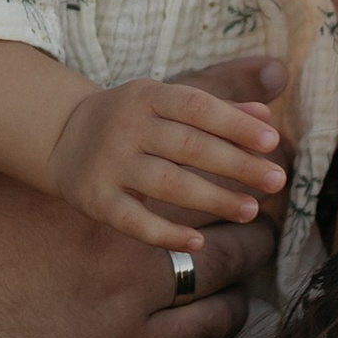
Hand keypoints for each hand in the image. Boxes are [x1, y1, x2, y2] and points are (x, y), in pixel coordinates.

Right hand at [0, 83, 276, 337]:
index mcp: (62, 178)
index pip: (162, 120)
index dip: (226, 97)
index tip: (269, 94)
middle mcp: (106, 231)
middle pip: (211, 194)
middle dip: (246, 182)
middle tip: (272, 178)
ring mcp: (123, 301)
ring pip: (220, 267)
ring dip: (247, 251)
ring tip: (262, 240)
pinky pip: (201, 333)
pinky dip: (225, 316)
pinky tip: (235, 311)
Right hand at [45, 73, 286, 246]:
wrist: (61, 136)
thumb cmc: (131, 118)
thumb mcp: (165, 100)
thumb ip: (217, 104)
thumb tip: (268, 112)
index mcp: (147, 95)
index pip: (197, 107)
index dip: (235, 123)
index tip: (272, 142)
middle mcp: (126, 127)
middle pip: (188, 147)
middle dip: (236, 165)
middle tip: (276, 182)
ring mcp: (109, 164)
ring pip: (166, 184)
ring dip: (212, 199)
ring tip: (250, 211)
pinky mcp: (95, 199)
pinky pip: (133, 220)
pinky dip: (165, 233)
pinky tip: (199, 242)